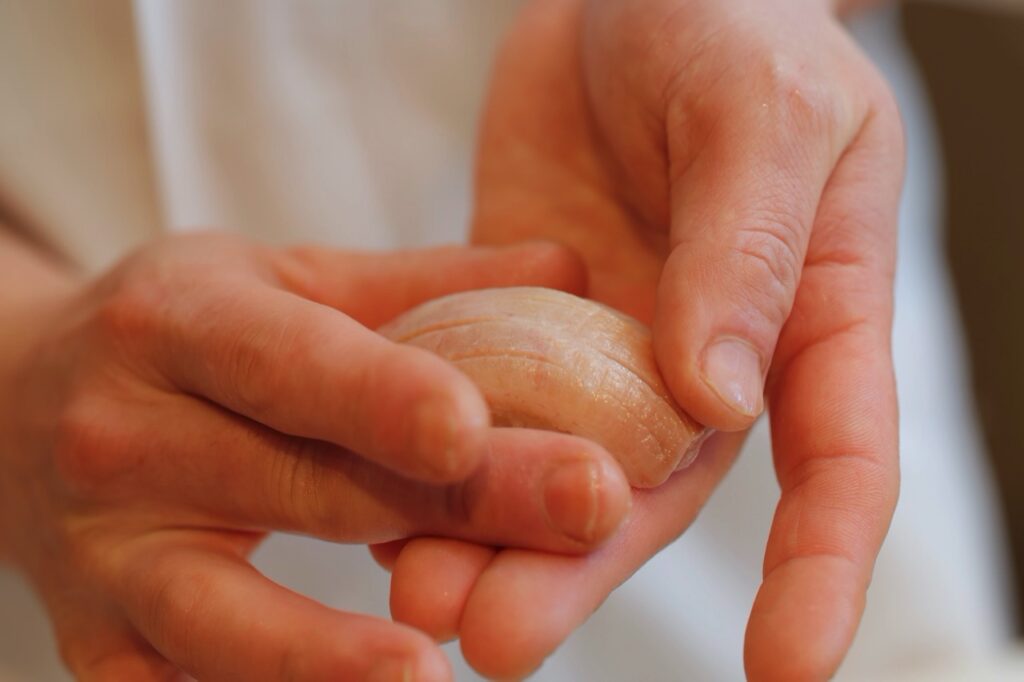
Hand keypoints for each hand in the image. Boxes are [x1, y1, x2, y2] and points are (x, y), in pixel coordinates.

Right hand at [0, 232, 632, 680]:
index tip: (470, 429)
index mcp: (176, 322)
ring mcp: (102, 554)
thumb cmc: (193, 337)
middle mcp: (124, 434)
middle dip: (453, 508)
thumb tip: (573, 271)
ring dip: (324, 656)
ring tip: (427, 675)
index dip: (377, 395)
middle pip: (305, 484)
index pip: (285, 361)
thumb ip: (427, 284)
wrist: (28, 406)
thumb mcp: (288, 282)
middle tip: (585, 514)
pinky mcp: (96, 640)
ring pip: (220, 617)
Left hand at [385, 0, 902, 677]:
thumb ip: (743, 248)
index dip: (817, 572)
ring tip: (413, 596)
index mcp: (805, 319)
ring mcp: (605, 351)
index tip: (786, 670)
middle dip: (580, 575)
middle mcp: (705, 363)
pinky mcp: (520, 324)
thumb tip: (714, 396)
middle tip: (494, 639)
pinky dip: (434, 457)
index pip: (836, 466)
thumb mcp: (756, 113)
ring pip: (553, 472)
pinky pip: (481, 404)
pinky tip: (373, 503)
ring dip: (487, 538)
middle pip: (654, 497)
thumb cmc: (727, 24)